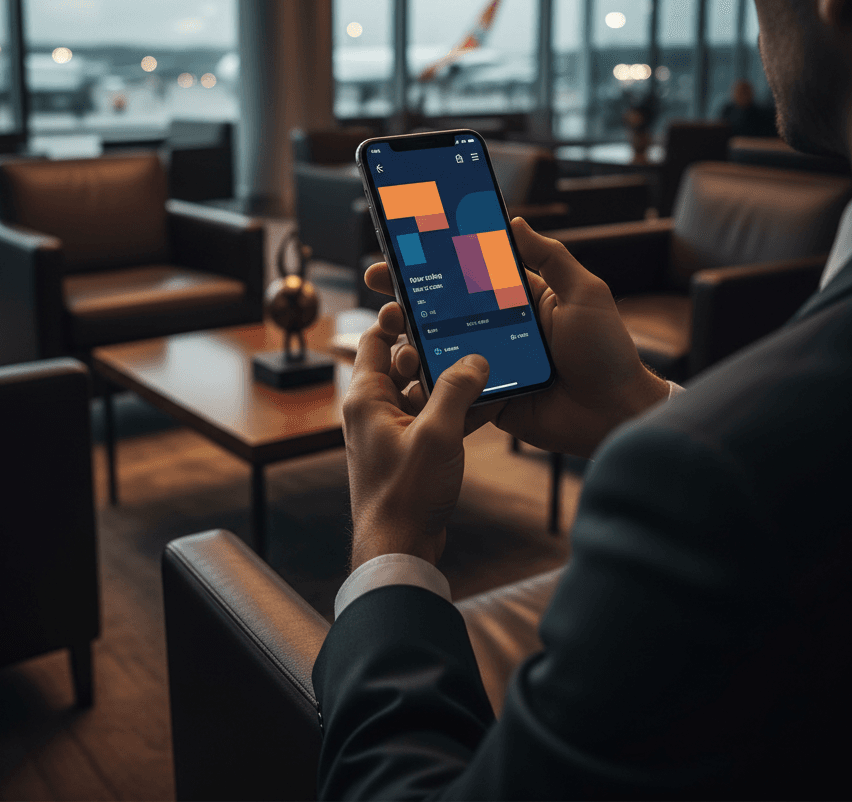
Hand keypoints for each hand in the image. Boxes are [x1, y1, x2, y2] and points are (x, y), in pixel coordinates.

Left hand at [342, 302, 489, 569]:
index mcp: (366, 397)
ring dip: (446, 380)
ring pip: (419, 390)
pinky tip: (485, 402)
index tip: (422, 302)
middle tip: (463, 332)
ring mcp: (390, 431)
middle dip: (431, 348)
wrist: (400, 548)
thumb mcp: (437, 434)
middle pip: (400, 362)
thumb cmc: (406, 493)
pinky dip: (452, 408)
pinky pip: (430, 417)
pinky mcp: (408, 451)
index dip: (395, 318)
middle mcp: (372, 410)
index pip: (374, 340)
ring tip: (480, 364)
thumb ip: (456, 390)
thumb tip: (474, 359)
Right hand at [362, 217, 668, 458]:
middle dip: (406, 293)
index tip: (403, 246)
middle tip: (378, 282)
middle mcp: (497, 329)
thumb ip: (550, 257)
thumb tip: (514, 220)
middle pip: (442, 308)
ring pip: (437, 346)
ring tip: (391, 324)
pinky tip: (402, 365)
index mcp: (517, 300)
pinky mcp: (484, 397)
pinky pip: (448, 387)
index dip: (435, 260)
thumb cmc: (606, 351)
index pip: (467, 273)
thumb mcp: (584, 294)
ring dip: (409, 333)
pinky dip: (424, 377)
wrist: (613, 414)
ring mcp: (487, 364)